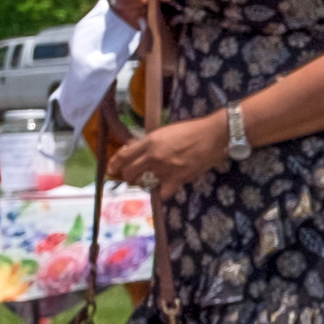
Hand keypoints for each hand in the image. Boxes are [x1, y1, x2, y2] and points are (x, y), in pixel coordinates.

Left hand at [107, 112, 232, 194]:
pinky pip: (163, 193)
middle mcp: (153, 156)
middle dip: (129, 177)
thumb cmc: (191, 130)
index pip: (123, 155)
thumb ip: (150, 142)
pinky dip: (164, 192)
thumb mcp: (165, 131)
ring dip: (147, 183)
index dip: (114, 164)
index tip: (111, 170)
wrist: (212, 134)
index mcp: (149, 141)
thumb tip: (138, 152)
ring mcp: (164, 168)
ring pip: (145, 184)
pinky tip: (167, 188)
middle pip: (130, 172)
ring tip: (154, 180)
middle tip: (133, 178)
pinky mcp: (177, 178)